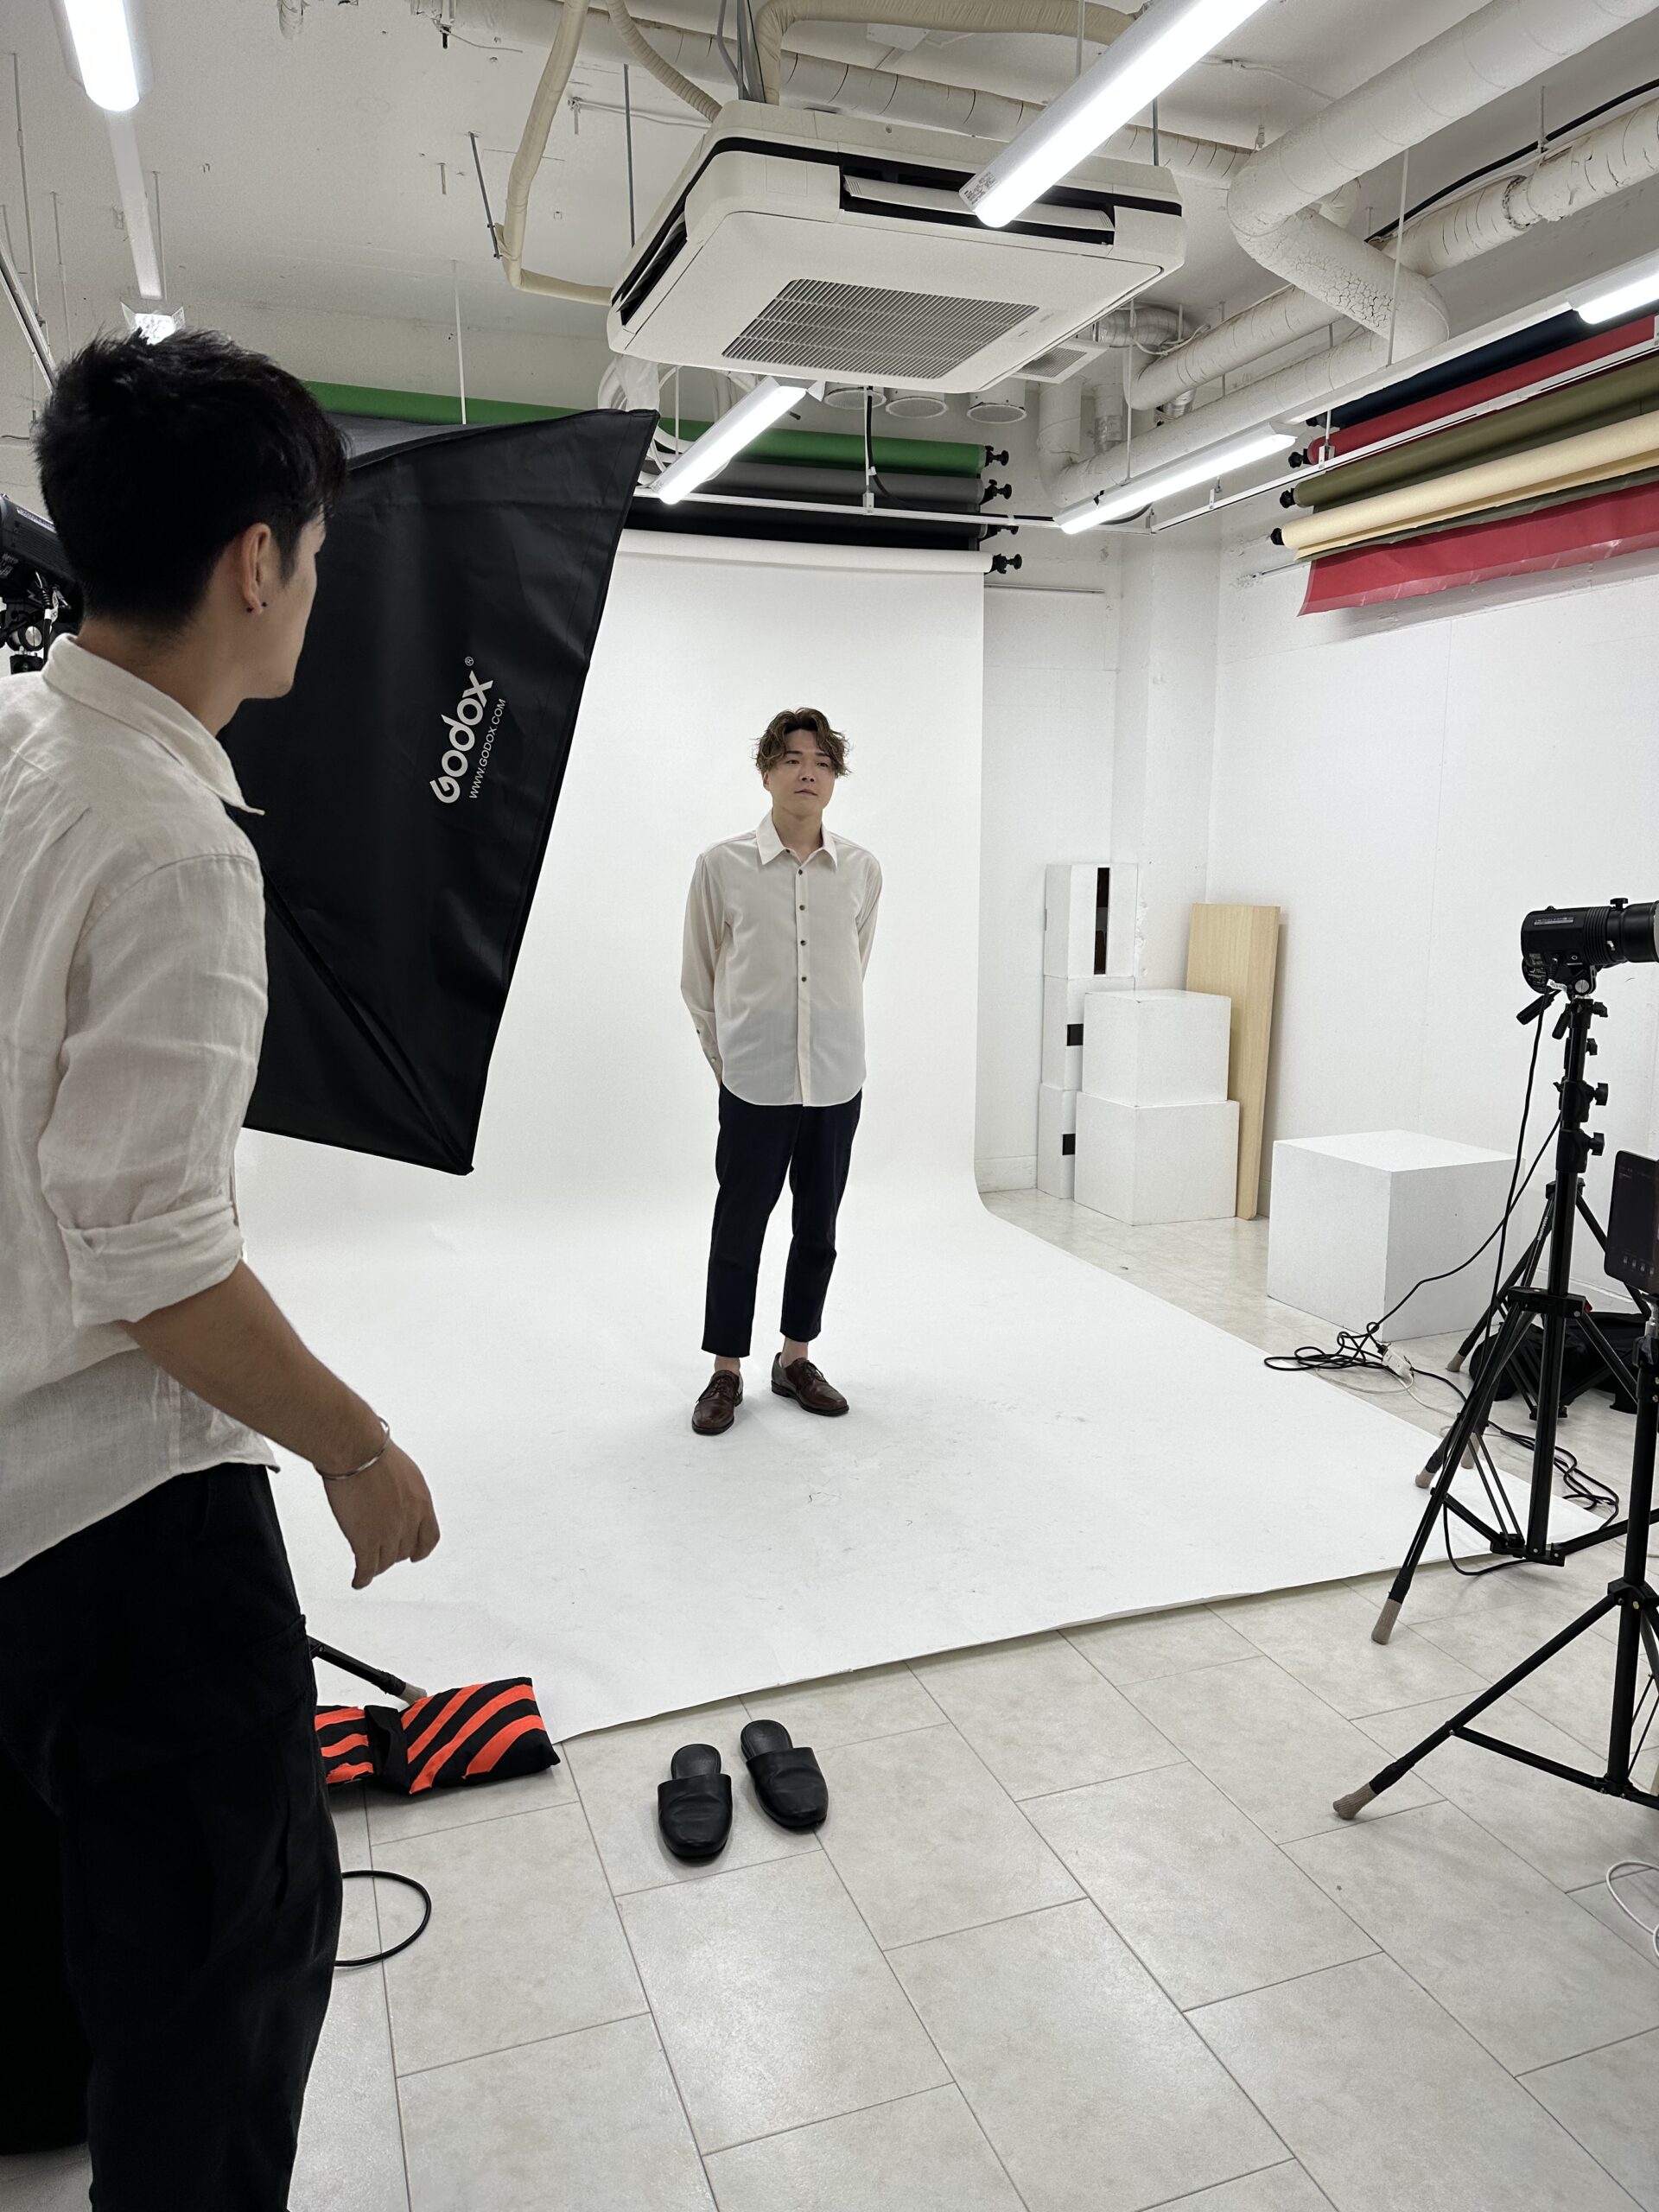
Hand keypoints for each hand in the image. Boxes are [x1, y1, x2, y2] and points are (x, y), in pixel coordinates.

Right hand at [321, 1439, 440, 1589]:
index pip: (429, 1536)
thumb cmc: (372, 1450)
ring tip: (369, 1568)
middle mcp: (409, 1519)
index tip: (416, 1555)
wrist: (355, 1450)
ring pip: (386, 1562)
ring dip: (377, 1566)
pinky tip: (359, 1580)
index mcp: (422, 1501)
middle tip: (382, 1554)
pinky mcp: (366, 1540)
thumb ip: (403, 1490)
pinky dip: (363, 1578)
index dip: (421, 1549)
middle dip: (393, 1554)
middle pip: (404, 1550)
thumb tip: (394, 1493)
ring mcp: (389, 1532)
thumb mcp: (403, 1470)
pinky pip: (367, 1568)